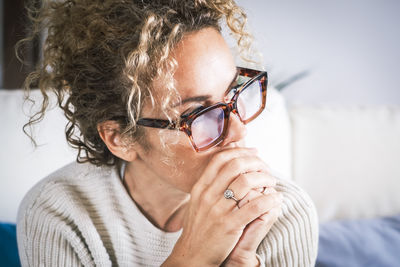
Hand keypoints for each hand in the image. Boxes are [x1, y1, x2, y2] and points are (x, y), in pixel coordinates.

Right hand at [162, 147, 279, 265]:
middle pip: (235, 166)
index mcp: (200, 187)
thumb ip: (210, 185)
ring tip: (271, 182)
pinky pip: (255, 206)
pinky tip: (275, 199)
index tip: (254, 153)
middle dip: (255, 162)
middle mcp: (208, 195)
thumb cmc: (198, 228)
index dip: (240, 151)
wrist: (192, 256)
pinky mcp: (229, 225)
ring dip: (265, 179)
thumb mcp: (197, 202)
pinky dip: (269, 199)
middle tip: (266, 167)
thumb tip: (227, 167)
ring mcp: (218, 210)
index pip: (220, 159)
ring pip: (247, 182)